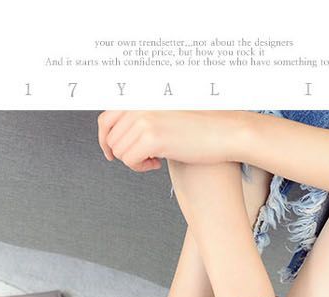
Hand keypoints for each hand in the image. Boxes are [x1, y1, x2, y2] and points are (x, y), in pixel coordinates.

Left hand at [97, 110, 242, 172]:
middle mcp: (139, 105)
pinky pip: (130, 160)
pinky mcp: (152, 137)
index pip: (106, 118)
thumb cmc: (200, 126)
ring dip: (134, 161)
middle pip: (111, 139)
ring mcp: (144, 120)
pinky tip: (157, 164)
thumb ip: (144, 118)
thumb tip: (120, 135)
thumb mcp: (166, 115)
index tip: (111, 153)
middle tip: (144, 159)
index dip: (105, 140)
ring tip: (154, 160)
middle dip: (124, 154)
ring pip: (119, 151)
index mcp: (141, 97)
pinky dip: (140, 167)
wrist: (224, 131)